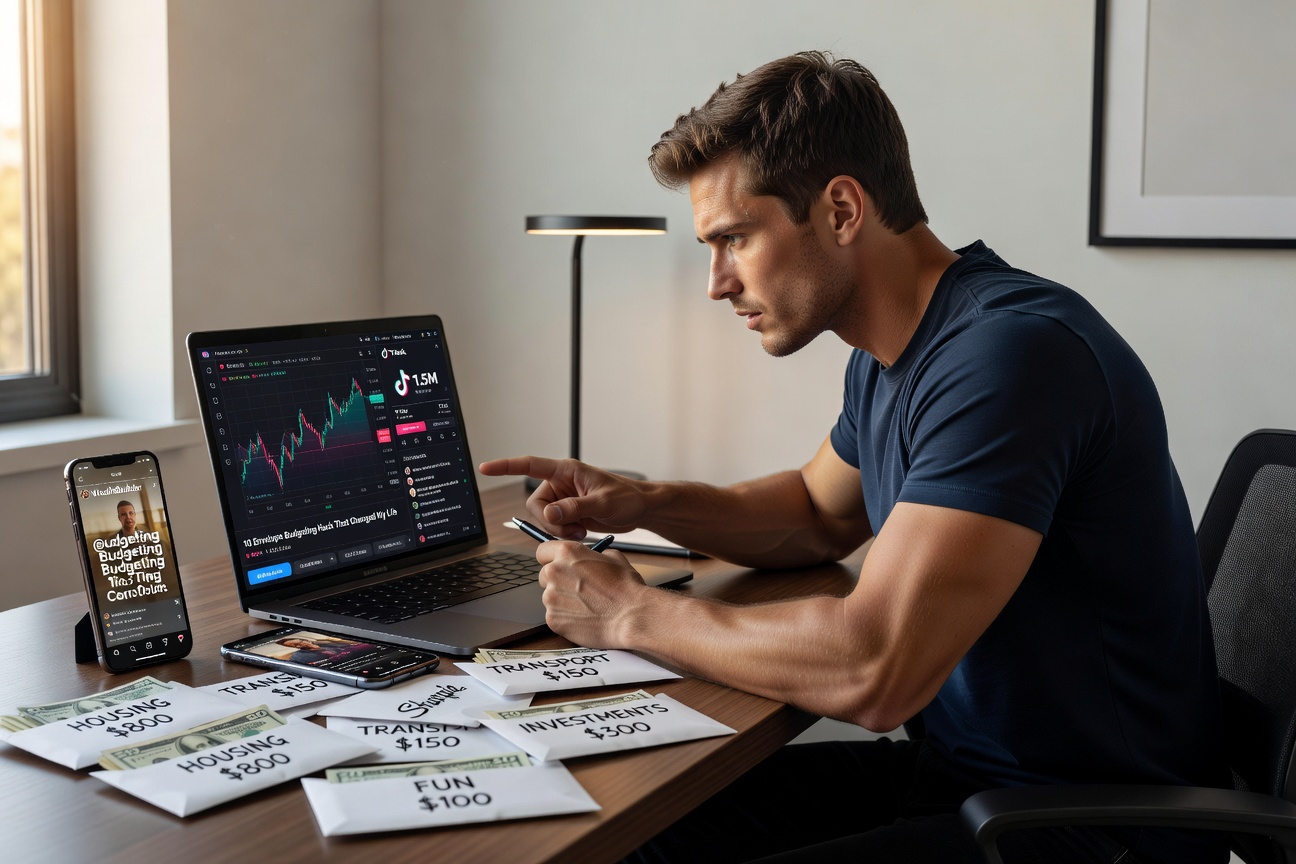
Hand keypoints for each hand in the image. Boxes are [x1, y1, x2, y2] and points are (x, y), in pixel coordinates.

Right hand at [478, 456, 646, 539]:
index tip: (485, 469)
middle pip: (534, 505)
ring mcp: (563, 500)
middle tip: (573, 530)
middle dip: (549, 522)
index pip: (529, 465)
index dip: (505, 466)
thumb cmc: (627, 497)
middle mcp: (560, 484)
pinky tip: (582, 534)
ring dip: (558, 531)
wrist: (640, 509)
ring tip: (581, 532)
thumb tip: (550, 514)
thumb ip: (575, 508)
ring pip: (543, 519)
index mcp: (566, 471)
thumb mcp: (602, 503)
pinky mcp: (567, 514)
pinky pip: (553, 527)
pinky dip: (564, 535)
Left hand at [535, 541, 645, 647]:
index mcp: (567, 553)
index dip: (551, 558)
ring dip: (562, 600)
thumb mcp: (613, 558)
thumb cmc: (626, 588)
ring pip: (550, 597)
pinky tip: (584, 617)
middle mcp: (554, 572)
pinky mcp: (553, 619)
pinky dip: (566, 617)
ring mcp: (551, 597)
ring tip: (586, 606)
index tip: (557, 564)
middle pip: (544, 575)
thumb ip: (591, 555)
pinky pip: (554, 615)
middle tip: (576, 588)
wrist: (631, 617)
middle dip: (557, 580)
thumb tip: (586, 559)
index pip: (542, 551)